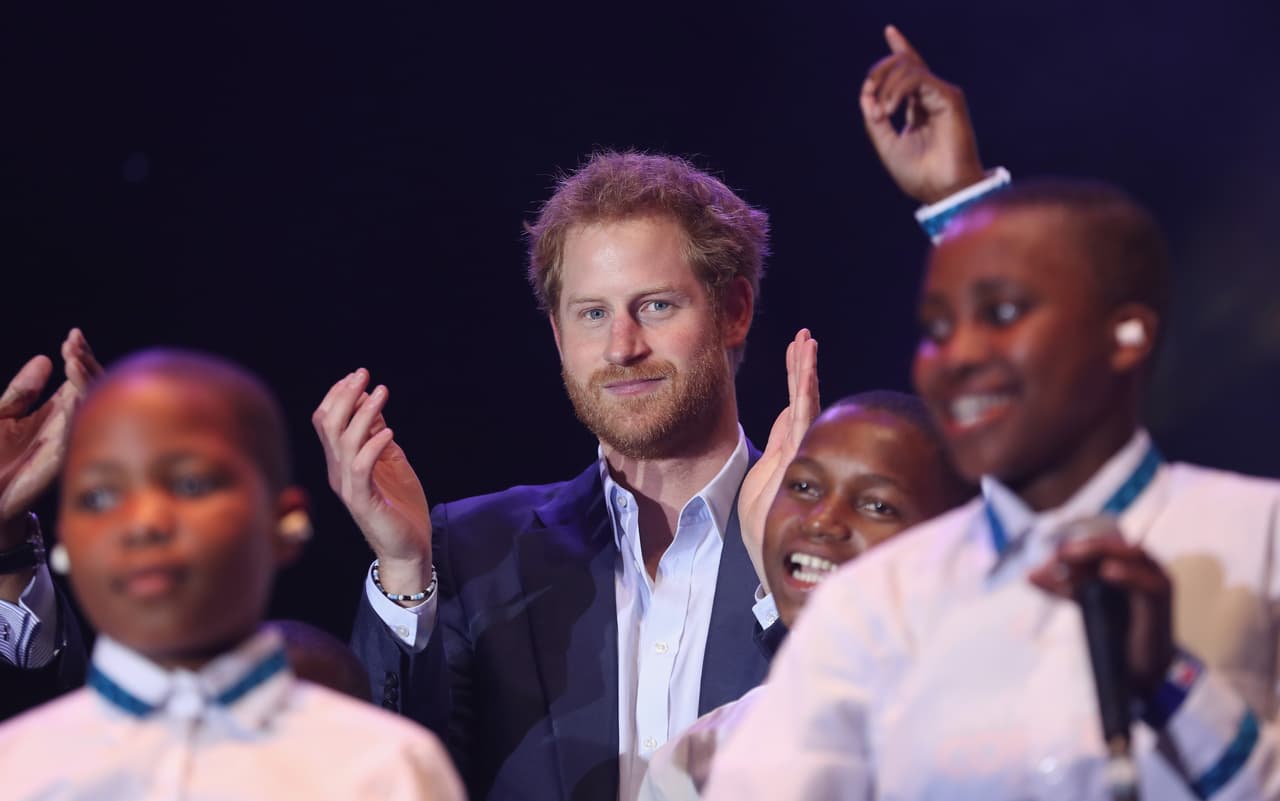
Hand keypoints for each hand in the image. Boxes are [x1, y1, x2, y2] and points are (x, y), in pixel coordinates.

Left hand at [0, 329, 101, 547]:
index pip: (77, 379)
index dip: (78, 357)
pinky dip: (74, 417)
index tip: (73, 336)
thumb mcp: (2, 414)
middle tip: (74, 345)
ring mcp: (63, 443)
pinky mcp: (55, 464)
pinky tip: (72, 396)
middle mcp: (64, 425)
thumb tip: (44, 359)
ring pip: (86, 411)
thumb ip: (23, 391)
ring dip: (83, 385)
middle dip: (84, 365)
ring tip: (74, 361)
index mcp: (53, 412)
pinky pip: (71, 438)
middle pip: (88, 390)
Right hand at [313, 369, 432, 596]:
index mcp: (341, 462)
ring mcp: (348, 487)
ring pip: (344, 442)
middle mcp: (338, 472)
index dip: (337, 396)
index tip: (355, 375)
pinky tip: (389, 432)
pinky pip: (361, 469)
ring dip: (363, 414)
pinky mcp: (363, 502)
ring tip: (381, 393)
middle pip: (329, 426)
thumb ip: (378, 436)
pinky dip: (373, 446)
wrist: (408, 548)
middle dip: (344, 396)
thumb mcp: (390, 461)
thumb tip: (373, 404)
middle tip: (363, 374)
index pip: (326, 422)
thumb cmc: (400, 506)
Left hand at [738, 329, 818, 591]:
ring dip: (804, 370)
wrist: (768, 557)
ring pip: (804, 403)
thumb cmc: (765, 529)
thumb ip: (776, 449)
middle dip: (801, 367)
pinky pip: (801, 417)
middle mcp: (798, 449)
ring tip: (806, 341)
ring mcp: (800, 452)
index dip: (795, 379)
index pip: (793, 408)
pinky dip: (804, 390)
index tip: (796, 351)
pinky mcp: (798, 456)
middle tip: (803, 337)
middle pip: (802, 400)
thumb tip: (787, 417)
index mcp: (788, 453)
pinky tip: (805, 368)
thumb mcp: (761, 484)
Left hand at [861, 25, 984, 204]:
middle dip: (880, 70)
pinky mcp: (949, 98)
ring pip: (909, 68)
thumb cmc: (919, 173)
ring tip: (881, 112)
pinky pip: (917, 79)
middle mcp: (932, 96)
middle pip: (905, 63)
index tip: (890, 30)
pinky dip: (897, 90)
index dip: (900, 48)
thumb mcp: (886, 143)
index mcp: (919, 105)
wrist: (941, 190)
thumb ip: (874, 118)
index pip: (910, 69)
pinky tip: (888, 109)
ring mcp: (942, 95)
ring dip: (886, 85)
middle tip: (868, 90)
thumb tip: (866, 95)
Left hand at [1029, 526, 1174, 695]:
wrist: (1142, 668)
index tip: (1050, 556)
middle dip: (1083, 547)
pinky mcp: (1161, 601)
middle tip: (1058, 554)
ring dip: (1099, 552)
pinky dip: (1128, 574)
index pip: (1100, 544)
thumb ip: (1063, 586)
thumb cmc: (1117, 630)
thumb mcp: (1086, 602)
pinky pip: (1148, 582)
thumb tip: (1029, 575)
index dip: (1075, 546)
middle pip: (1113, 545)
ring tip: (1071, 555)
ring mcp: (1156, 580)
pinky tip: (1107, 571)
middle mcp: (1145, 566)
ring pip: (1131, 554)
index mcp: (1127, 562)